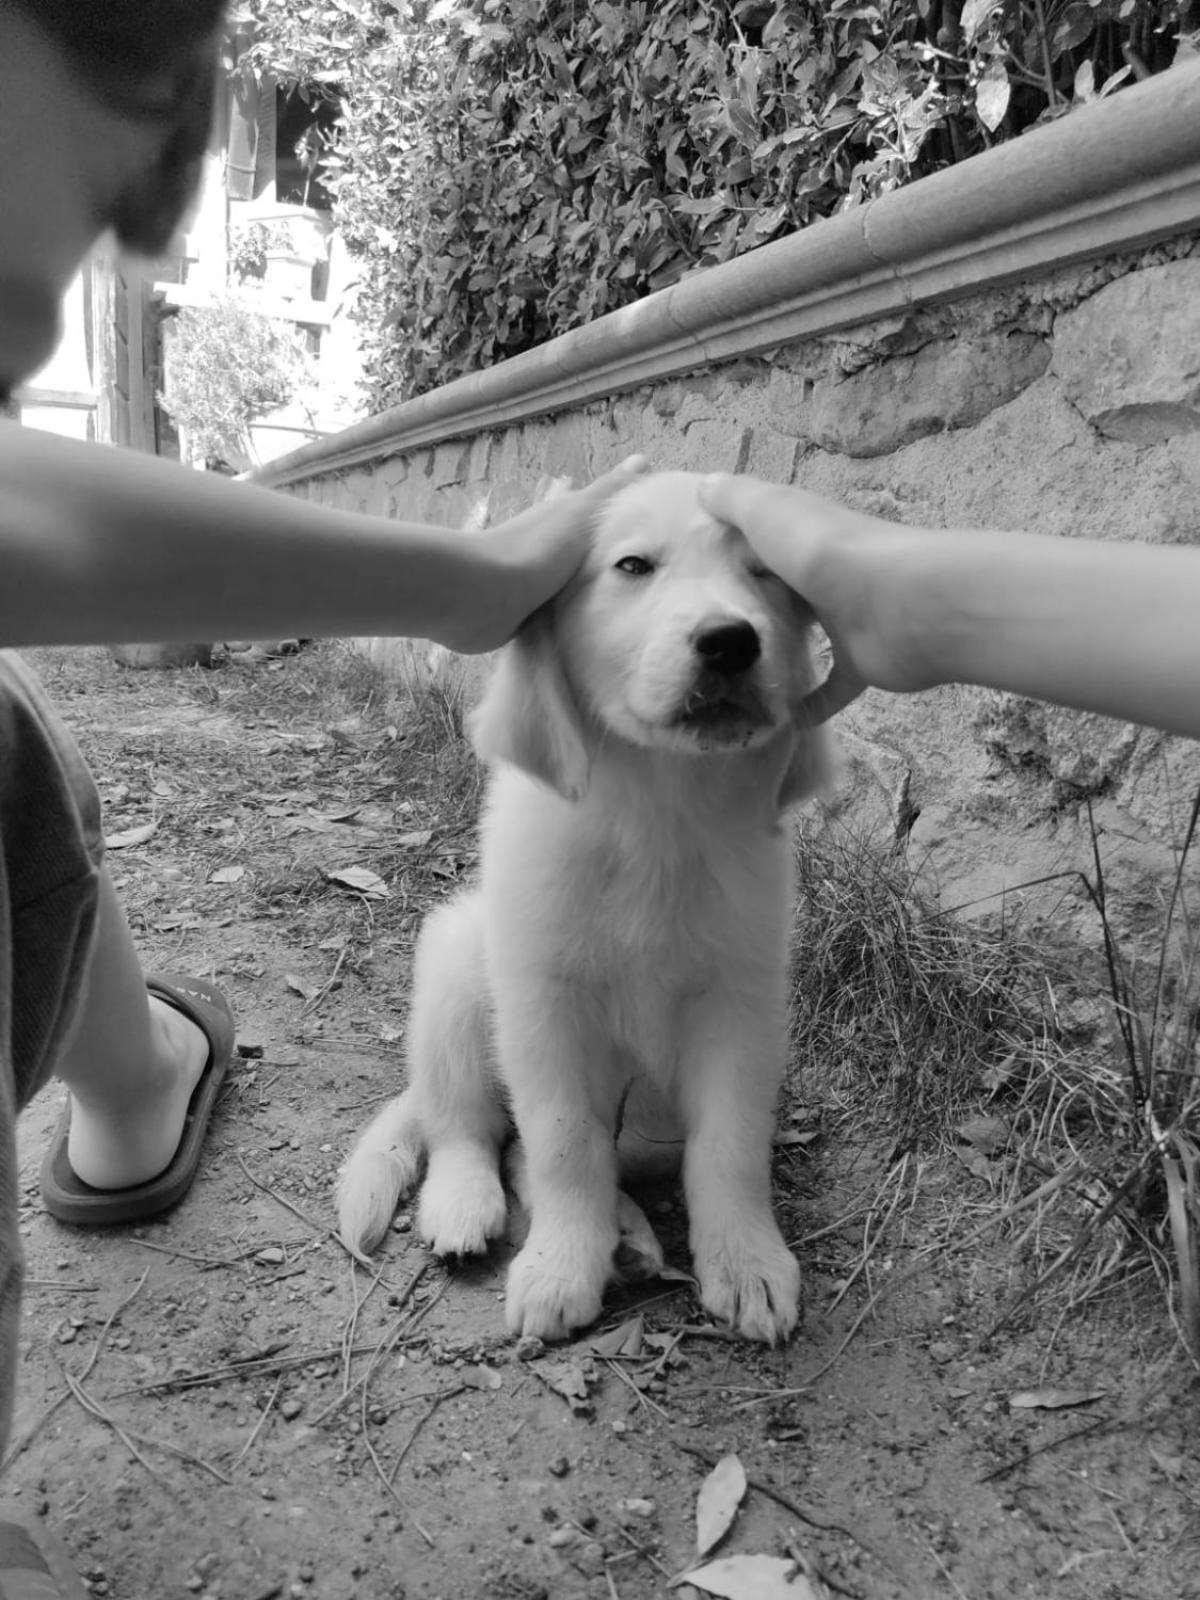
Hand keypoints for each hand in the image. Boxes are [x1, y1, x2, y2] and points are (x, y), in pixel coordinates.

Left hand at [447, 454, 648, 652]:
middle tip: (654, 583)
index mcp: (562, 519)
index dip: (626, 525)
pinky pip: (560, 616)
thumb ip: (611, 492)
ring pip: (575, 586)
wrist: (486, 596)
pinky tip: (596, 630)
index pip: (600, 518)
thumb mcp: (583, 514)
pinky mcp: (526, 615)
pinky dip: (575, 620)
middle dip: (614, 565)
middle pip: (589, 554)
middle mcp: (548, 548)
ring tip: (632, 611)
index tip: (659, 540)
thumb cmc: (537, 549)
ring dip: (595, 594)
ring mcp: (535, 583)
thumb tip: (642, 458)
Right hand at [700, 473, 935, 721]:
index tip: (691, 575)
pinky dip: (810, 705)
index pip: (764, 539)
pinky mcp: (863, 664)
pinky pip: (832, 688)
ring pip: (807, 637)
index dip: (731, 551)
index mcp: (805, 536)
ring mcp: (848, 621)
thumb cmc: (829, 553)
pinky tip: (779, 721)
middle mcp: (827, 575)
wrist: (904, 604)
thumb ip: (735, 500)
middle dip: (752, 606)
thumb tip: (703, 484)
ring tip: (731, 677)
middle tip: (702, 636)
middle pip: (784, 589)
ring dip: (777, 653)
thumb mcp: (770, 511)